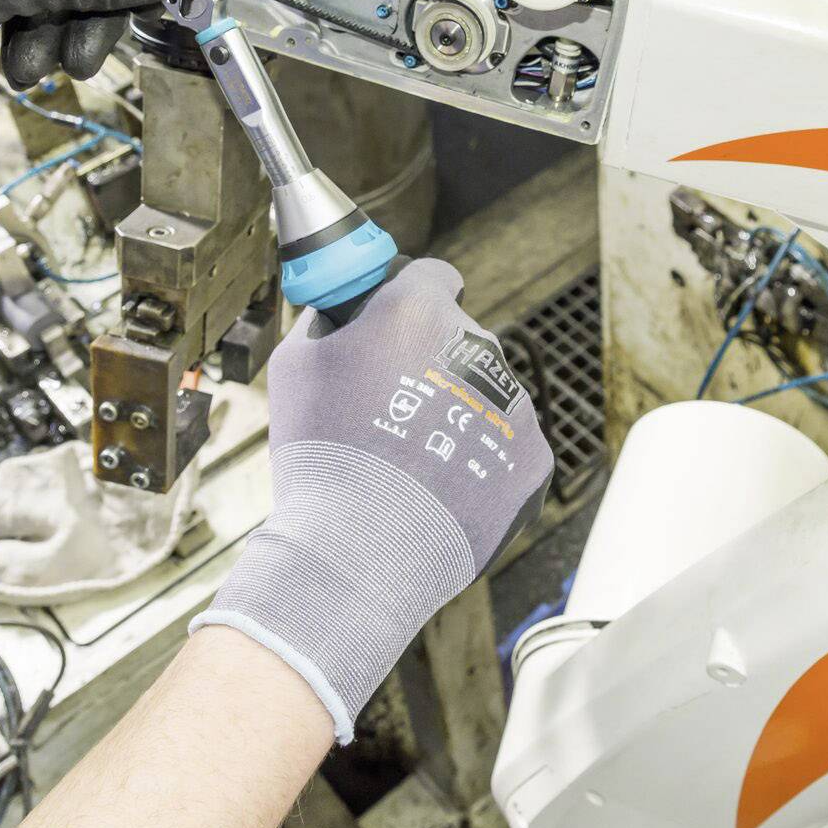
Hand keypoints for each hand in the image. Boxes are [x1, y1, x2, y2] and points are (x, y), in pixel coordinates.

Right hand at [194, 259, 553, 741]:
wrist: (360, 551)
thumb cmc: (320, 456)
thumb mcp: (294, 367)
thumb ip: (324, 321)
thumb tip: (339, 313)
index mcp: (418, 311)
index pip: (432, 277)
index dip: (409, 298)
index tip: (397, 323)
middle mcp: (477, 347)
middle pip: (459, 341)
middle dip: (430, 364)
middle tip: (390, 412)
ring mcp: (513, 403)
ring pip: (485, 396)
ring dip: (457, 415)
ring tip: (411, 465)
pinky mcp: (533, 456)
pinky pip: (508, 446)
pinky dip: (481, 463)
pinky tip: (441, 489)